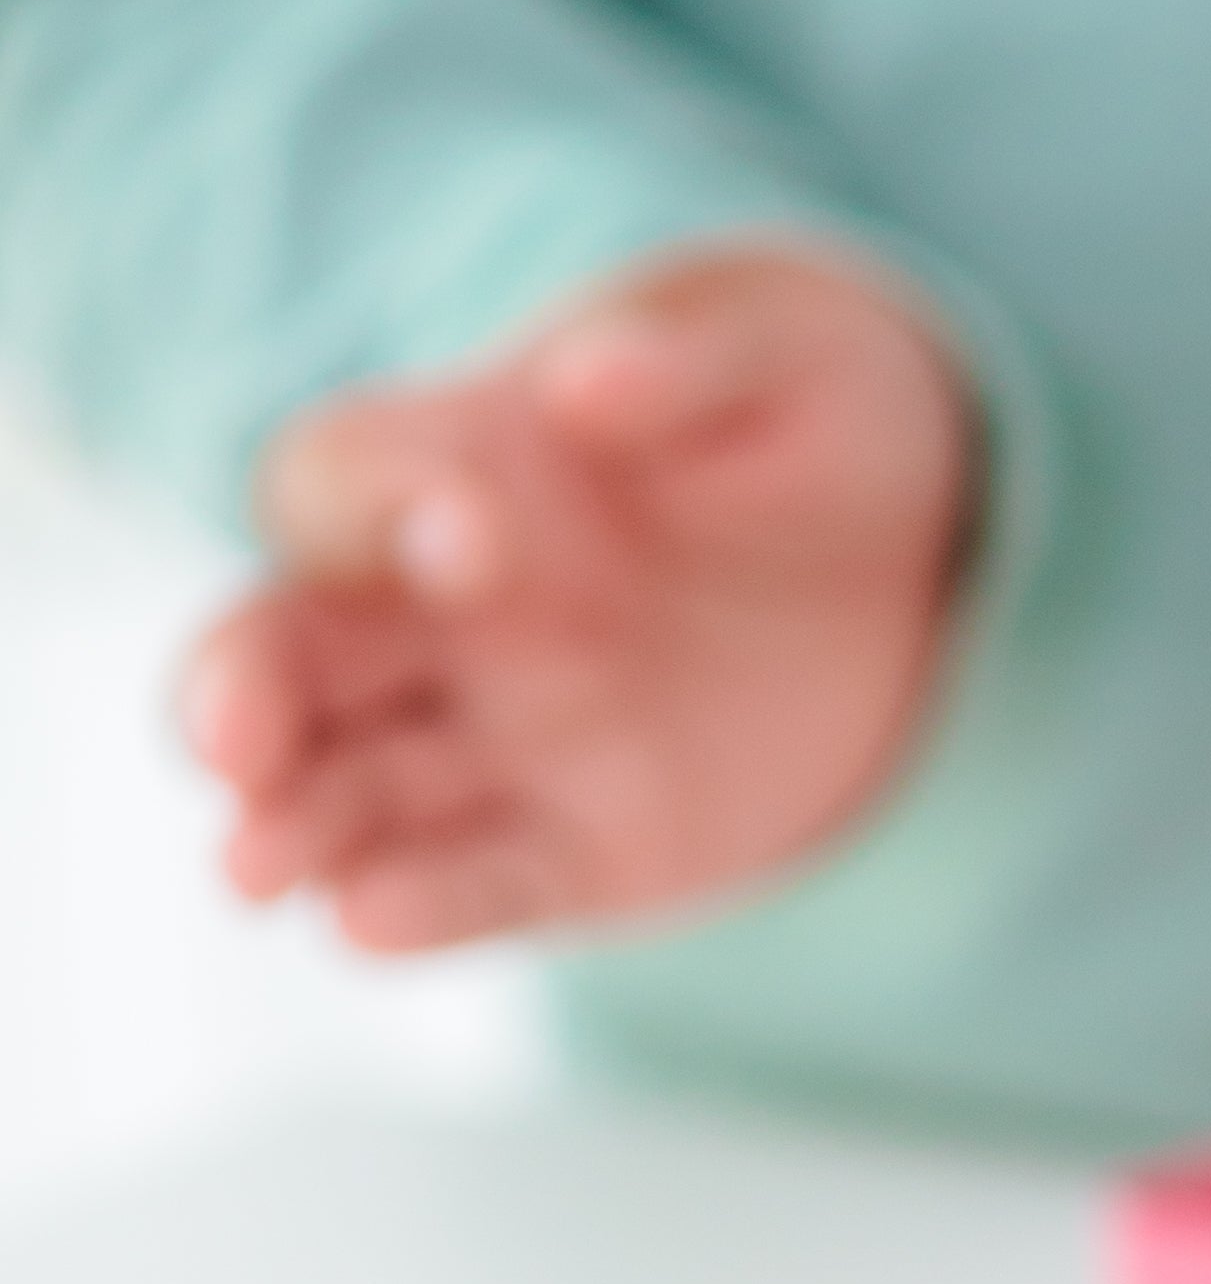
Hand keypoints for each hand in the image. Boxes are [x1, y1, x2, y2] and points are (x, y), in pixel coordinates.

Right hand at [183, 244, 977, 951]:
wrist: (910, 557)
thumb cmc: (812, 411)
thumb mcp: (781, 354)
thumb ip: (684, 362)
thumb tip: (588, 381)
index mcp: (462, 463)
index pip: (348, 480)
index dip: (376, 503)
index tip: (459, 533)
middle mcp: (446, 614)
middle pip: (291, 651)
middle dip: (244, 694)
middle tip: (228, 742)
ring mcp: (508, 740)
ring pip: (359, 786)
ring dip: (297, 826)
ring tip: (251, 868)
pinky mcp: (589, 850)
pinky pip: (488, 884)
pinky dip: (426, 909)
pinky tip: (364, 929)